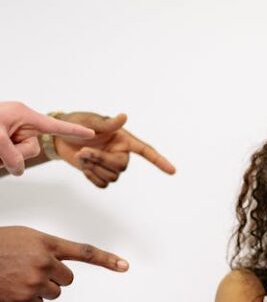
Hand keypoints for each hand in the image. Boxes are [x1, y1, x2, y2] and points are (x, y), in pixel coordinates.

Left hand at [0, 102, 94, 175]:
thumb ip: (12, 155)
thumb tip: (19, 169)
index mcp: (25, 115)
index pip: (56, 126)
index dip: (75, 131)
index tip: (92, 133)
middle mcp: (22, 125)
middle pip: (32, 148)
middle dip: (17, 154)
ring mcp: (14, 133)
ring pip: (21, 156)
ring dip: (6, 159)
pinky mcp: (7, 141)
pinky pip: (11, 158)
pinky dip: (1, 160)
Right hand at [0, 226, 128, 301]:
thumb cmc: (0, 246)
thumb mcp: (27, 238)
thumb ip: (48, 249)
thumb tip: (62, 268)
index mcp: (46, 243)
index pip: (83, 252)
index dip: (106, 260)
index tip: (125, 266)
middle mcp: (44, 262)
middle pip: (67, 280)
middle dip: (53, 276)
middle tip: (31, 268)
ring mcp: (34, 281)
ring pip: (54, 293)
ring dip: (41, 288)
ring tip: (19, 276)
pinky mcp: (24, 297)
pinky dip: (28, 299)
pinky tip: (13, 287)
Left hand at [53, 111, 174, 187]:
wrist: (58, 138)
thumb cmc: (75, 123)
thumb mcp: (89, 121)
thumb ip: (107, 124)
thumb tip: (123, 117)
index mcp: (123, 139)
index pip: (146, 151)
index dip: (159, 161)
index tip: (172, 171)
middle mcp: (121, 153)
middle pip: (122, 167)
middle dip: (101, 160)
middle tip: (83, 151)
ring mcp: (111, 165)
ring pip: (112, 177)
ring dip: (93, 168)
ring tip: (81, 155)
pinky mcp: (101, 175)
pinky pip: (102, 184)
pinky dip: (91, 177)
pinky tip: (84, 167)